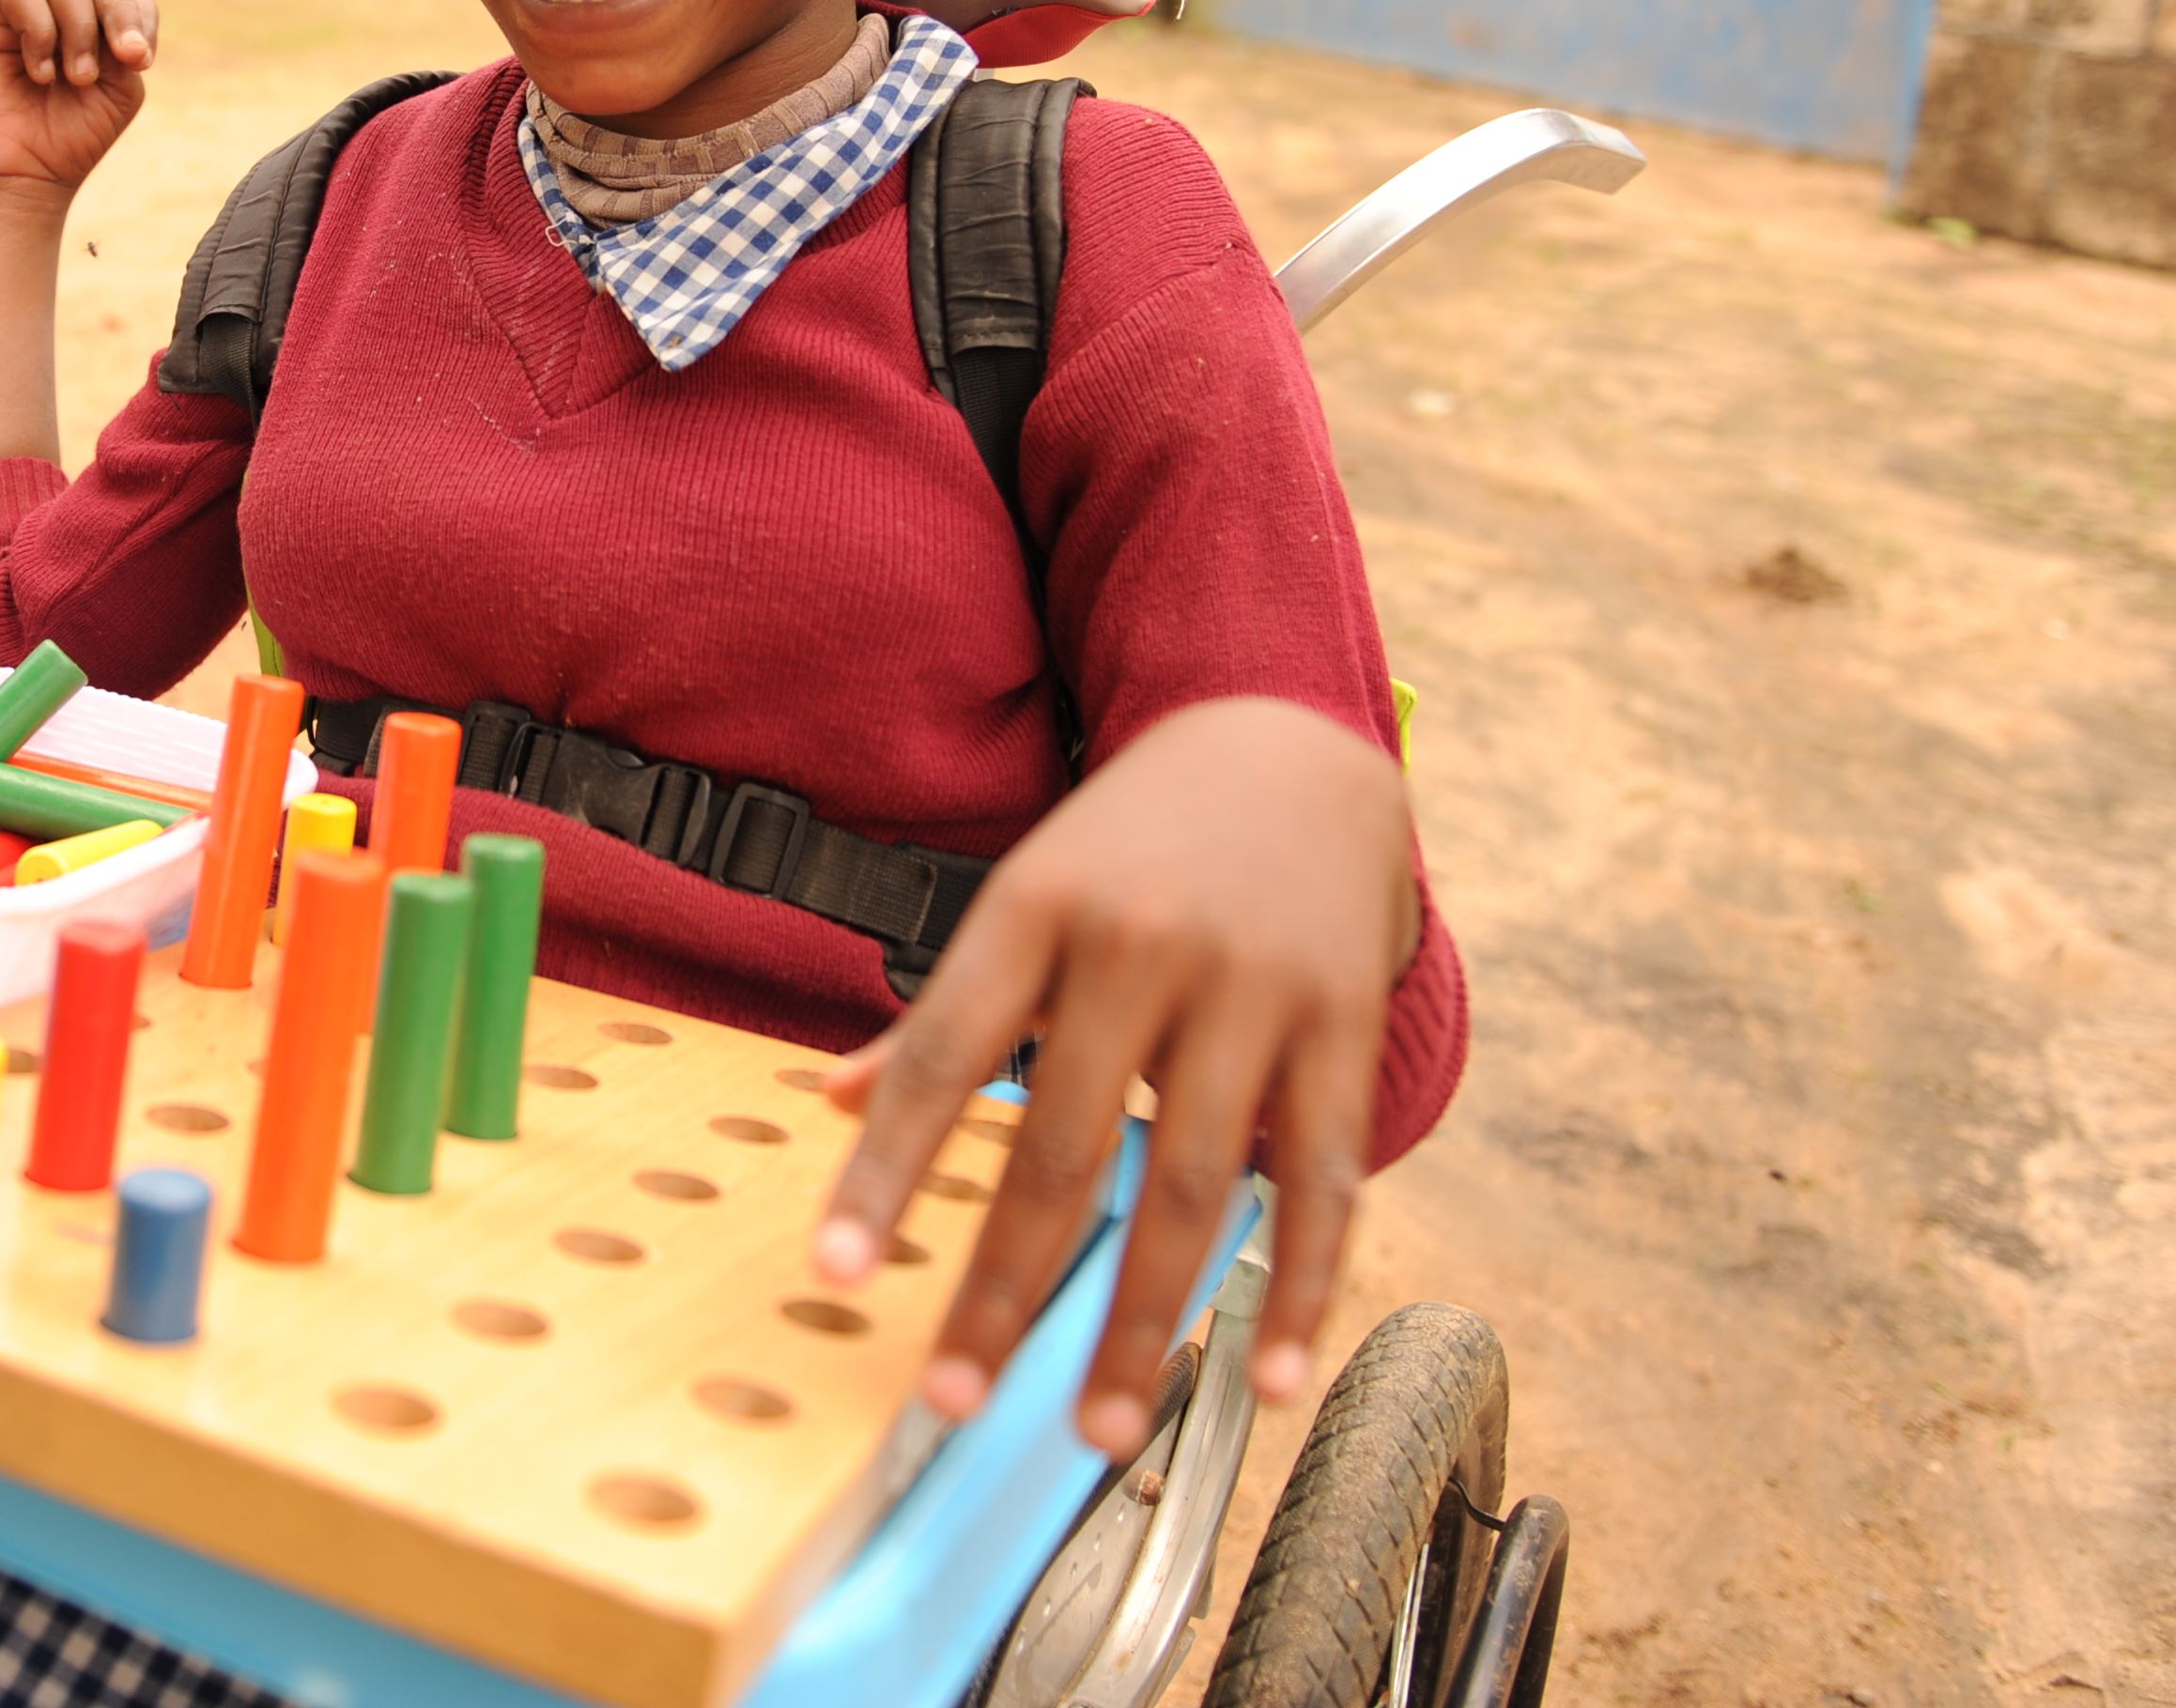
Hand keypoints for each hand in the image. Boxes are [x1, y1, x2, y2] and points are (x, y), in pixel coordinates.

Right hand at [0, 0, 159, 207]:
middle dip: (117, 14)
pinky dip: (39, 30)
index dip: (139, 20)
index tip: (139, 63)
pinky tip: (41, 73)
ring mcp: (24, 9)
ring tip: (77, 77)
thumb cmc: (73, 136)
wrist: (24, 174)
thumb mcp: (120, 90)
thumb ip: (128, 45)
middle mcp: (63, 9)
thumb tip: (123, 21)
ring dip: (79, 26)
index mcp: (100, 25)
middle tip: (122, 60)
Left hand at [809, 696, 1417, 1452]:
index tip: (836, 1269)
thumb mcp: (1025, 894)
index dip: (885, 1171)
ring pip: (1193, 1186)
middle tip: (954, 1397)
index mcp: (1037, 911)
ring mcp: (1251, 989)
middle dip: (1005, 1287)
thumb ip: (942, 1012)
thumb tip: (833, 1101)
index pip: (944, 1058)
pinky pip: (1322, 1182)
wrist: (1291, 748)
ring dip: (1142, 1323)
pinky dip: (1300, 1291)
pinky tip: (1269, 1377)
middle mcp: (1140, 948)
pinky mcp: (1343, 1026)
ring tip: (1099, 1425)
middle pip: (1062, 1147)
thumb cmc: (1134, 843)